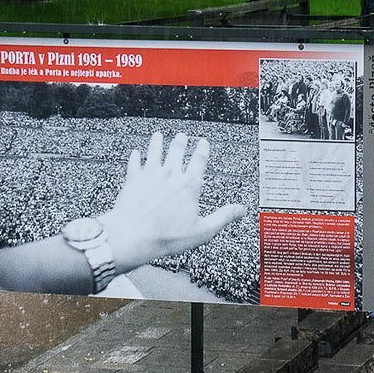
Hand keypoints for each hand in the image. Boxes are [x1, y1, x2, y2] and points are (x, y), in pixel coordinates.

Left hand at [100, 132, 245, 272]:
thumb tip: (241, 210)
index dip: (202, 150)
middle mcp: (170, 175)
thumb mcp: (202, 230)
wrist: (133, 236)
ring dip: (158, 143)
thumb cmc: (167, 236)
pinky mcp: (132, 180)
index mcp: (188, 185)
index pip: (198, 161)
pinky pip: (134, 164)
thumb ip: (223, 217)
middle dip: (180, 142)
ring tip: (159, 136)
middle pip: (176, 152)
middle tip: (182, 136)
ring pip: (154, 153)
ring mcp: (149, 175)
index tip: (203, 142)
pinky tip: (135, 153)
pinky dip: (135, 157)